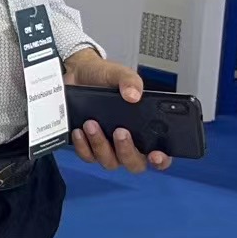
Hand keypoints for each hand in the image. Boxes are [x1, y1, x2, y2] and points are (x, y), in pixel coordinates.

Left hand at [62, 50, 169, 173]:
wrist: (75, 74)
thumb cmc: (102, 78)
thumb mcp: (118, 74)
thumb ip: (130, 81)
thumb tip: (133, 95)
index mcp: (144, 130)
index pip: (159, 154)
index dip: (160, 160)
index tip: (155, 154)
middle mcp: (128, 143)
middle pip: (134, 163)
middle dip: (127, 150)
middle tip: (120, 131)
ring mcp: (107, 148)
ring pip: (109, 161)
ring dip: (101, 145)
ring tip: (92, 123)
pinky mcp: (87, 147)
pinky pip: (87, 156)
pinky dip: (83, 146)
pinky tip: (79, 131)